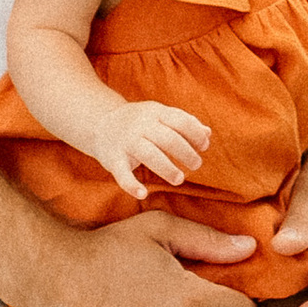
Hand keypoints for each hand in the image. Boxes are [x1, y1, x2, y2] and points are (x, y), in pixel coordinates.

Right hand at [95, 103, 210, 198]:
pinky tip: (143, 194)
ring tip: (180, 179)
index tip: (204, 146)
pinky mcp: (112, 159)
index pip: (180, 120)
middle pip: (168, 138)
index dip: (195, 133)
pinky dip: (131, 185)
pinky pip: (121, 173)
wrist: (99, 123)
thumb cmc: (139, 123)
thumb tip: (207, 134)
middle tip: (196, 165)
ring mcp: (126, 141)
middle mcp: (140, 125)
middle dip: (186, 152)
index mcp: (155, 112)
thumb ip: (183, 124)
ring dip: (167, 168)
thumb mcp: (160, 117)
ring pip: (149, 154)